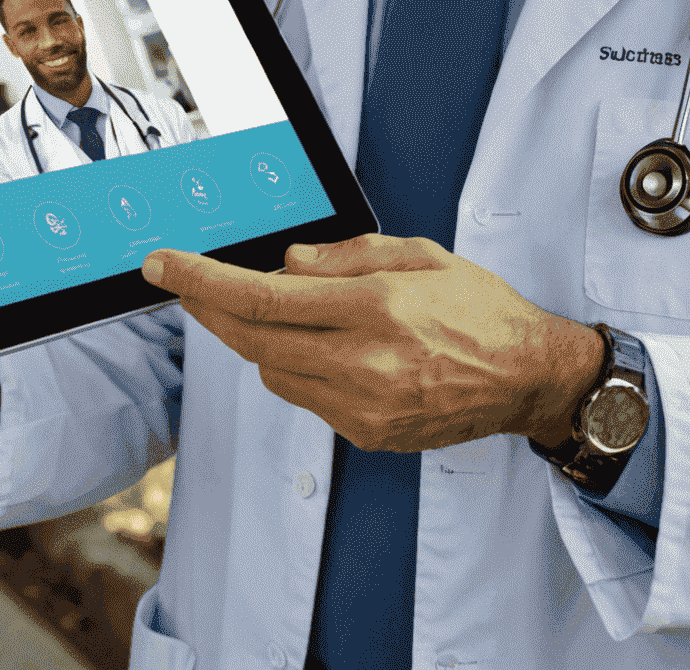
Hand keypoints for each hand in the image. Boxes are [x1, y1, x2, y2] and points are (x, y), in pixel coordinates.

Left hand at [143, 234, 602, 452]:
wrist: (528, 377)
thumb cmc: (479, 308)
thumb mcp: (418, 255)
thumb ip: (345, 255)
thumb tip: (285, 263)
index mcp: (376, 308)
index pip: (263, 295)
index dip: (202, 281)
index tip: (162, 267)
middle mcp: (365, 362)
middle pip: (252, 339)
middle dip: (208, 309)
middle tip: (184, 284)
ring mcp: (364, 406)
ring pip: (272, 373)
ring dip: (256, 340)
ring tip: (272, 310)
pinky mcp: (368, 434)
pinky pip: (305, 398)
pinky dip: (295, 368)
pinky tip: (316, 346)